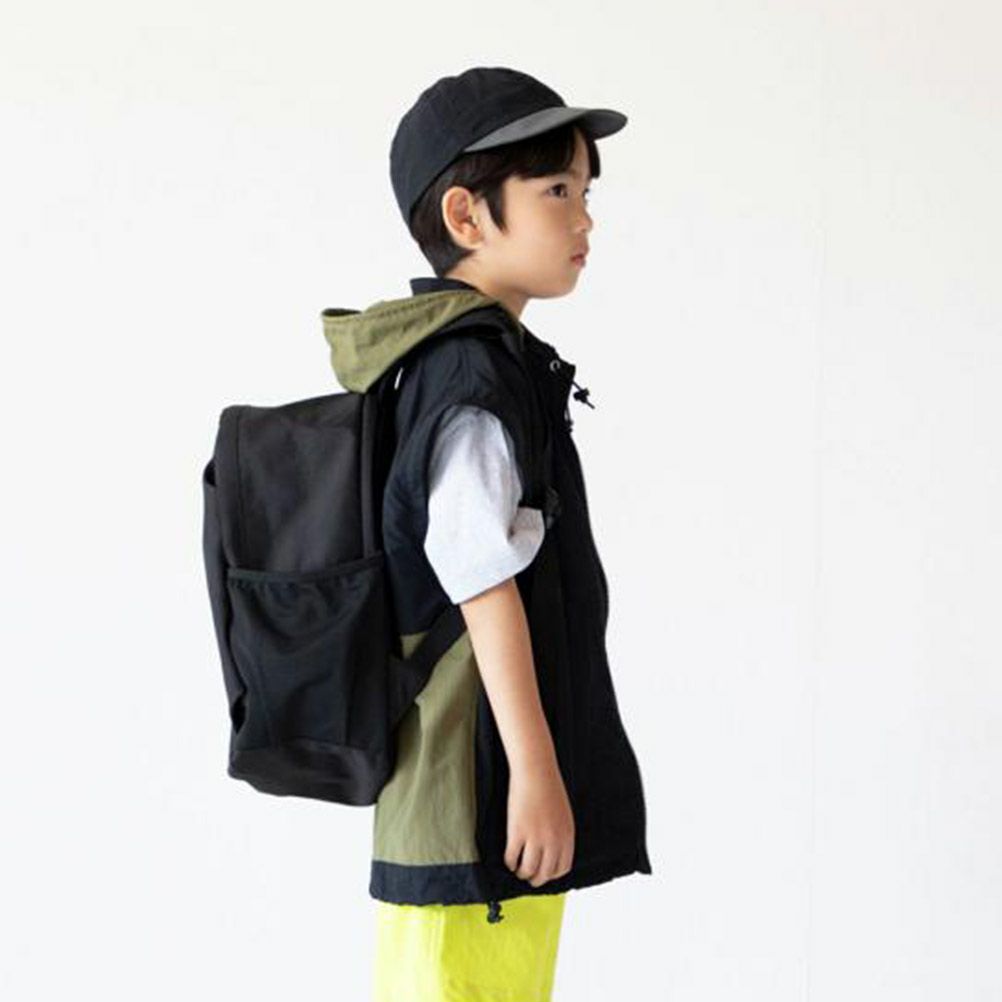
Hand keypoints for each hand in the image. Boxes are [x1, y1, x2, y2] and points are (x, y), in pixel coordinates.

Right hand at [504, 759, 574, 887]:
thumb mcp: (563, 814)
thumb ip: (560, 833)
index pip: (562, 868)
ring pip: (528, 869)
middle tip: (529, 877)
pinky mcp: (517, 832)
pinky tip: (509, 859)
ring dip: (522, 873)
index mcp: (567, 836)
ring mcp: (535, 838)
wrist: (536, 770)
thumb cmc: (548, 787)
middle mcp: (553, 840)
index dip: (551, 875)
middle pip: (545, 873)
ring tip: (518, 869)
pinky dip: (509, 862)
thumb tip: (552, 851)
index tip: (544, 874)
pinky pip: (512, 857)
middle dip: (536, 879)